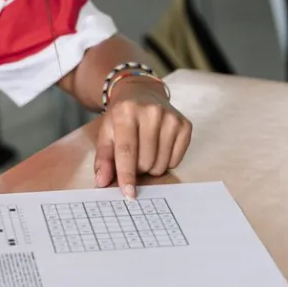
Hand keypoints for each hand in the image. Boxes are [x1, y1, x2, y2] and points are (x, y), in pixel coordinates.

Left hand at [93, 81, 192, 198]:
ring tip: (145, 151)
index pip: (127, 151)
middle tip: (133, 157)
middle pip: (145, 161)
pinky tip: (159, 147)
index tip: (129, 194)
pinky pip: (176, 160)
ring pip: (161, 164)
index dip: (127, 175)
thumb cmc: (121, 117)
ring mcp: (171, 117)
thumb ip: (103, 158)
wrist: (142, 93)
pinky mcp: (185, 125)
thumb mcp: (106, 133)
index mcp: (126, 112)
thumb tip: (102, 182)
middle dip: (137, 168)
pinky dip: (166, 162)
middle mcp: (151, 111)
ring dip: (151, 167)